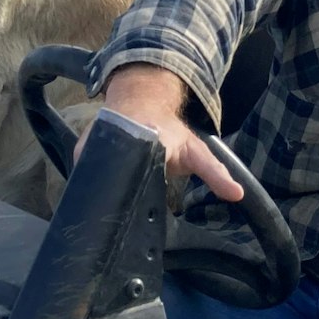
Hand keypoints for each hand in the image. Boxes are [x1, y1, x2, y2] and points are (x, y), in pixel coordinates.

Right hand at [75, 65, 243, 201]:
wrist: (139, 104)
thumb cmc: (170, 133)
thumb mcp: (196, 152)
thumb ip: (215, 173)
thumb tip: (237, 194)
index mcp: (151, 141)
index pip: (146, 168)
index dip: (147, 184)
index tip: (148, 197)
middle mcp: (121, 141)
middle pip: (118, 180)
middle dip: (124, 197)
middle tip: (130, 214)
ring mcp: (97, 146)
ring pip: (98, 181)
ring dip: (105, 196)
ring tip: (112, 215)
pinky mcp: (81, 152)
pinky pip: (84, 177)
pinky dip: (89, 191)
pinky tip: (95, 205)